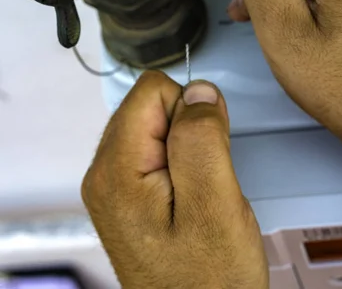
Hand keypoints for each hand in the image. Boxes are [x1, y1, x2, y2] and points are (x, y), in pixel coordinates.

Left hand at [82, 72, 267, 288]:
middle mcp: (107, 176)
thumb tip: (198, 91)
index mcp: (118, 172)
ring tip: (202, 191)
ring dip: (190, 151)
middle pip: (152, 107)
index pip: (151, 91)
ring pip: (159, 129)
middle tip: (208, 177)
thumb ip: (202, 140)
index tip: (208, 148)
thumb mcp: (214, 203)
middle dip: (190, 131)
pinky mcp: (132, 197)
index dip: (191, 111)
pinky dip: (185, 166)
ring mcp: (117, 188)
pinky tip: (195, 197)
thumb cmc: (208, 279)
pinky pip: (161, 154)